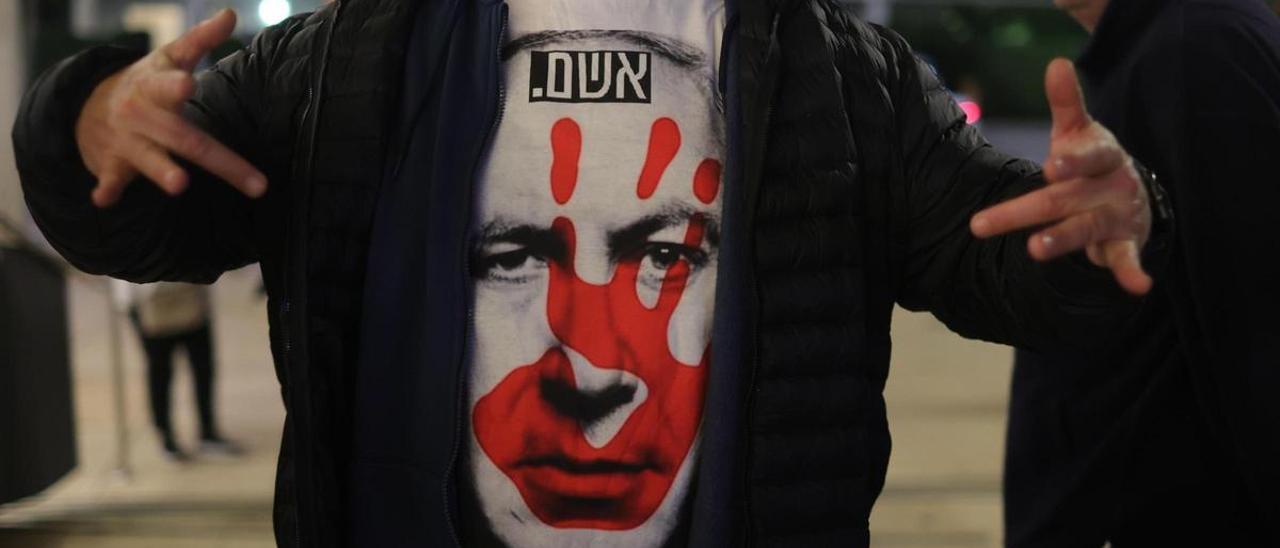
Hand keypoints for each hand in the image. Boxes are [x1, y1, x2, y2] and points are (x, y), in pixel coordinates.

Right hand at [75, 9, 266, 207]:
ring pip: (148, 159)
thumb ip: (200, 40)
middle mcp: (143, 115)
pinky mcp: (113, 164)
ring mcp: (127, 141)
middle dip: (219, 159)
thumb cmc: (148, 83)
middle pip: (185, 139)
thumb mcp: (170, 59)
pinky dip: (106, 188)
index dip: (176, 86)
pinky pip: (110, 178)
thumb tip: (229, 14)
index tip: (188, 85)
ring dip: (161, 171)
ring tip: (179, 185)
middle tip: (253, 181)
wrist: (90, 105)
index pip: (168, 86)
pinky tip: (104, 199)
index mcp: (156, 88)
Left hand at [970, 58, 1152, 295]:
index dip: (1072, 161)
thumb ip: (1067, 102)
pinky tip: (1138, 286)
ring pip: (1086, 229)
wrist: (1134, 193)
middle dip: (1022, 212)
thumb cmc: (1092, 161)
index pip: (1088, 157)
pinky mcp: (1124, 242)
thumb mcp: (1080, 131)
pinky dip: (1132, 272)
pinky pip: (1126, 257)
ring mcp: (1117, 215)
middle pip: (1062, 200)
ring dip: (1062, 240)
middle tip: (982, 223)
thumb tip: (1056, 63)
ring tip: (1035, 250)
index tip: (1051, 167)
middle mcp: (1112, 185)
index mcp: (1102, 155)